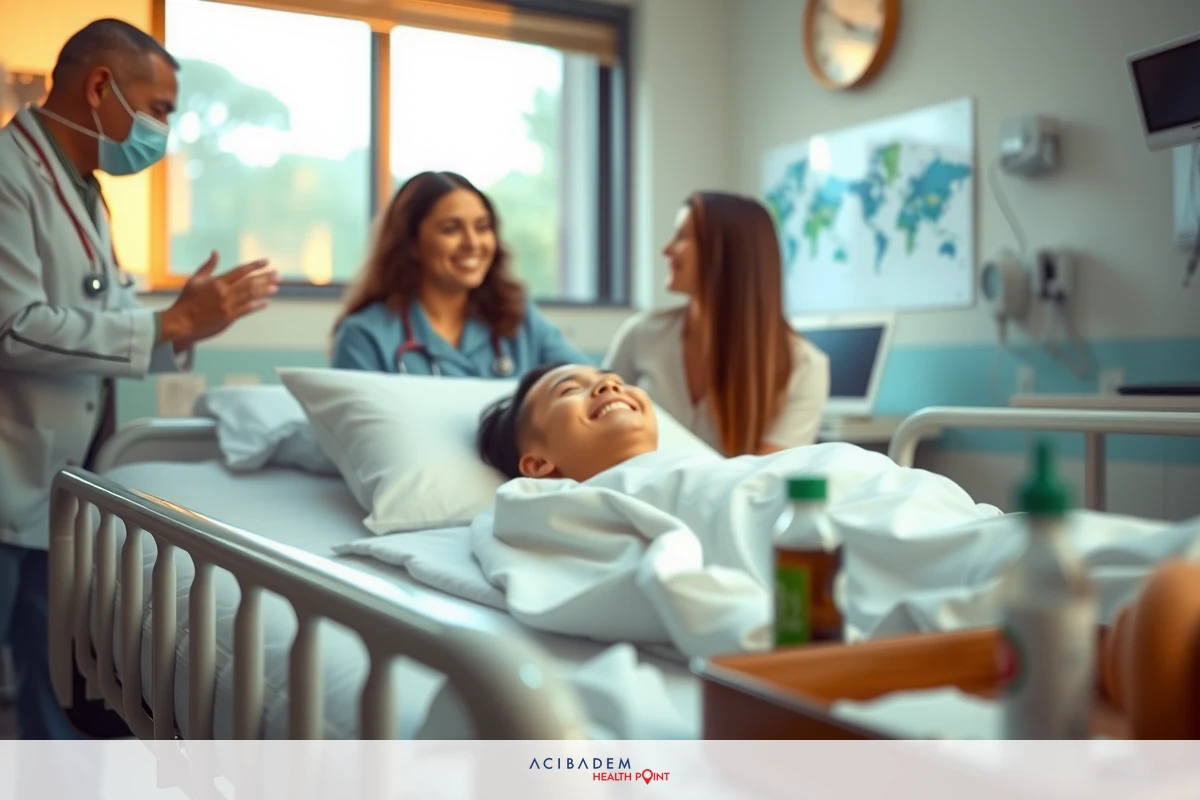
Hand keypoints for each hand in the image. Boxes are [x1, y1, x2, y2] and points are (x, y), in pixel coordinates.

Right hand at [158, 251, 279, 344]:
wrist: (181, 322)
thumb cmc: (187, 300)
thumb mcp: (195, 280)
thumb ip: (208, 266)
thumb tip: (215, 251)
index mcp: (217, 282)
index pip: (241, 271)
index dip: (255, 266)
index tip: (266, 262)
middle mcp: (224, 293)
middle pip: (250, 283)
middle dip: (265, 278)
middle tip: (278, 275)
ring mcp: (228, 306)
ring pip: (250, 296)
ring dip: (264, 291)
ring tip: (276, 287)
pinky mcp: (229, 318)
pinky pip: (247, 310)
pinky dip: (257, 306)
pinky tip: (265, 303)